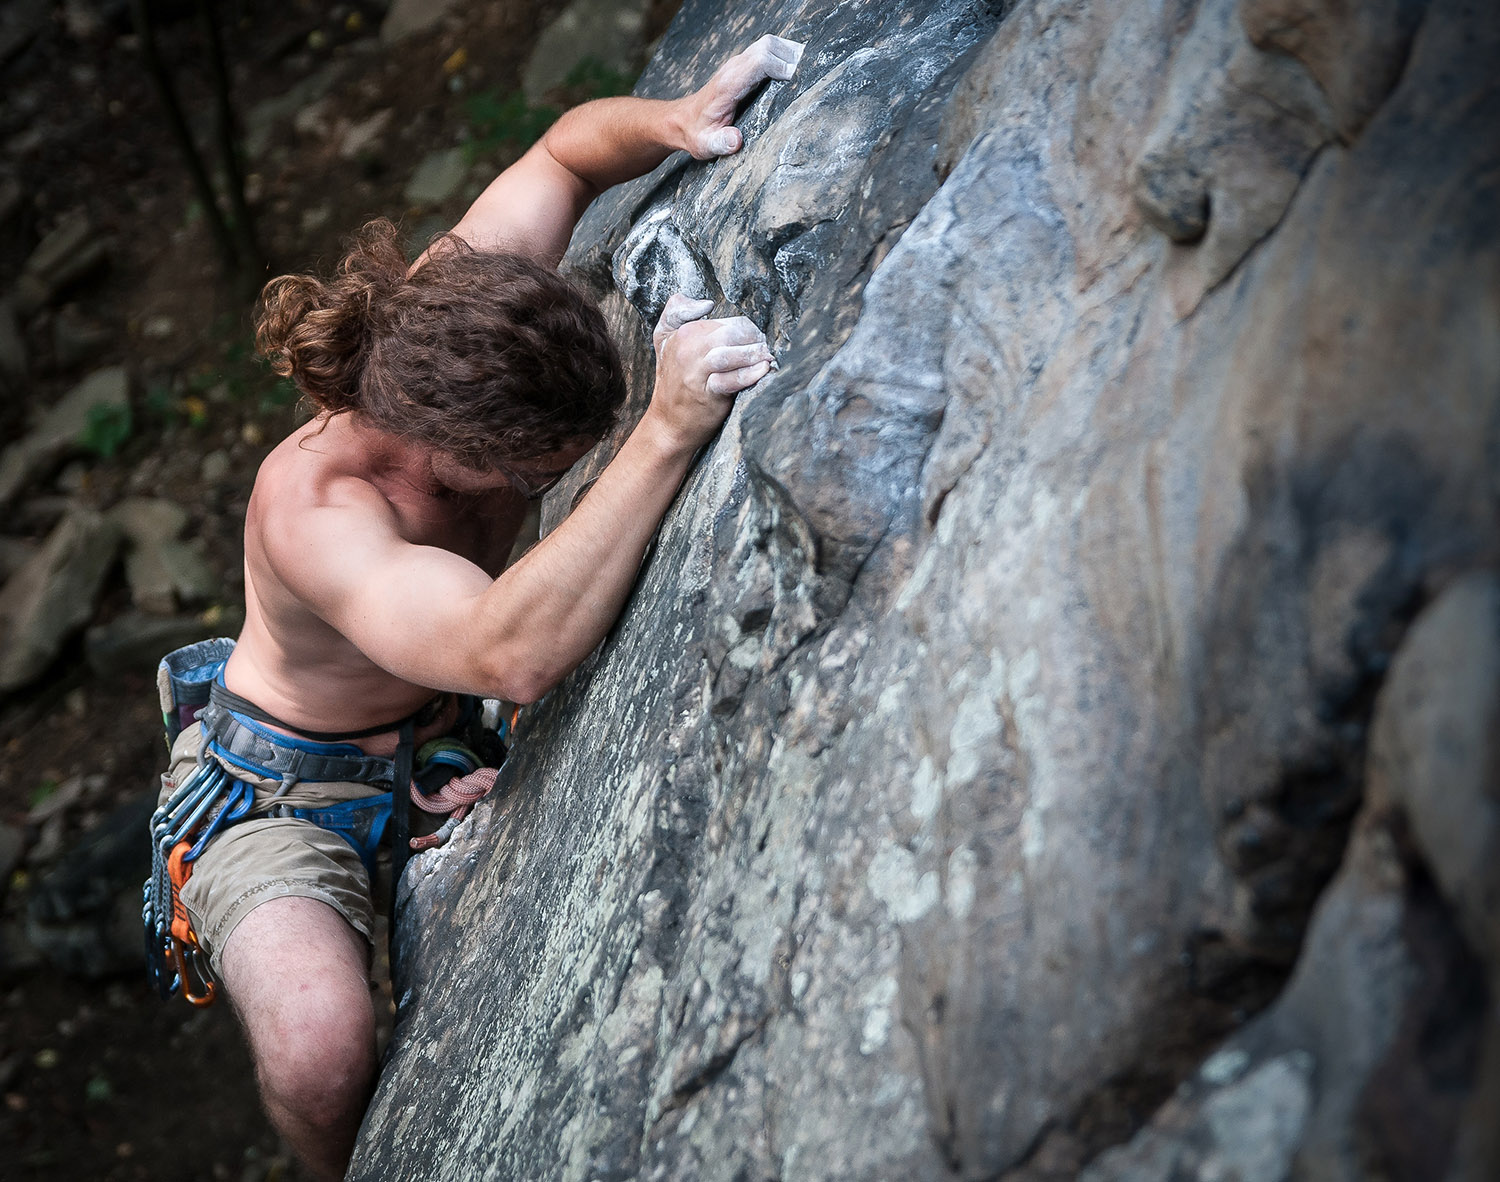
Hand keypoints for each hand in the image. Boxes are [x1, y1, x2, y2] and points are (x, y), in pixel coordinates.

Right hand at [646, 294, 774, 450]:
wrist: (668, 422)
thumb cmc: (673, 381)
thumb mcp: (664, 339)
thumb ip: (677, 312)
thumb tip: (705, 304)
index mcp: (682, 332)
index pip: (725, 322)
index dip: (746, 329)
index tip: (754, 339)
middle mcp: (688, 349)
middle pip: (731, 334)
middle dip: (754, 339)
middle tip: (765, 349)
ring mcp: (697, 372)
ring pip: (730, 353)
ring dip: (754, 353)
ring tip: (767, 357)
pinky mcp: (707, 393)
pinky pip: (732, 379)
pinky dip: (750, 373)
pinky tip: (763, 370)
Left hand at [678, 34, 804, 159]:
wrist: (682, 120)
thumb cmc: (697, 133)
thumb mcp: (705, 145)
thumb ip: (720, 142)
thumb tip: (737, 140)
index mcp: (729, 84)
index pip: (762, 60)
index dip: (783, 66)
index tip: (795, 82)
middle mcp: (734, 68)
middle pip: (769, 46)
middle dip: (790, 56)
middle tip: (806, 76)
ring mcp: (738, 64)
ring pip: (769, 45)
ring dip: (788, 54)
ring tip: (803, 73)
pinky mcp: (742, 66)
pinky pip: (766, 51)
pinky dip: (781, 56)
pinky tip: (790, 73)